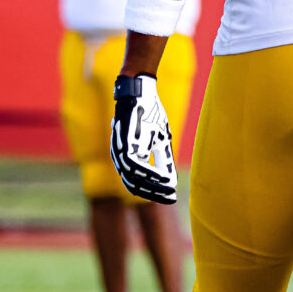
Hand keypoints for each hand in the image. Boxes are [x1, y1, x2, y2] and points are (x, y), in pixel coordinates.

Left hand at [110, 74, 176, 203]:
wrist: (140, 92)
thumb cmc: (150, 115)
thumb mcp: (160, 140)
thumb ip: (163, 160)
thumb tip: (171, 181)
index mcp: (128, 159)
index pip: (138, 184)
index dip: (155, 193)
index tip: (171, 198)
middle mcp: (121, 158)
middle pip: (135, 185)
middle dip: (154, 193)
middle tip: (170, 198)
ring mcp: (121, 151)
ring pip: (134, 178)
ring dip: (153, 186)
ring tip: (168, 188)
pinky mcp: (124, 143)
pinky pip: (135, 165)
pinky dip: (150, 173)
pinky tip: (163, 177)